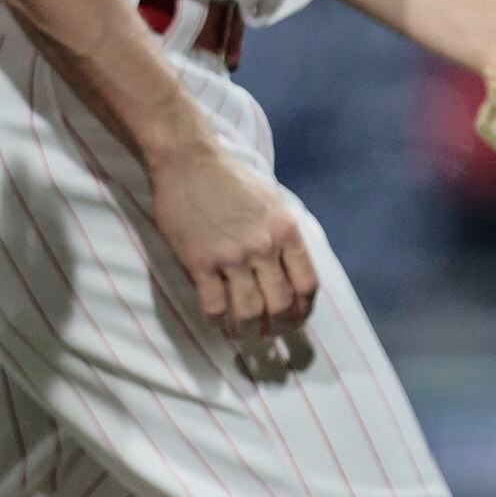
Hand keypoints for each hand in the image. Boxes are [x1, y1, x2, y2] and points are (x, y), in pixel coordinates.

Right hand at [149, 137, 318, 342]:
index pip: (307, 284)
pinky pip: (214, 306)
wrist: (188, 161)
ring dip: (250, 331)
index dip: (304, 310)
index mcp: (285, 230)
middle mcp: (263, 246)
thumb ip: (284, 234)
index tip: (297, 319)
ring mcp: (231, 255)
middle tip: (271, 334)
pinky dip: (219, 323)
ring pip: (249, 312)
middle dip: (279, 327)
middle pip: (280, 304)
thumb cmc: (231, 178)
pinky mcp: (200, 261)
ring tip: (246, 335)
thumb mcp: (273, 200)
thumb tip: (293, 268)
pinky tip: (220, 324)